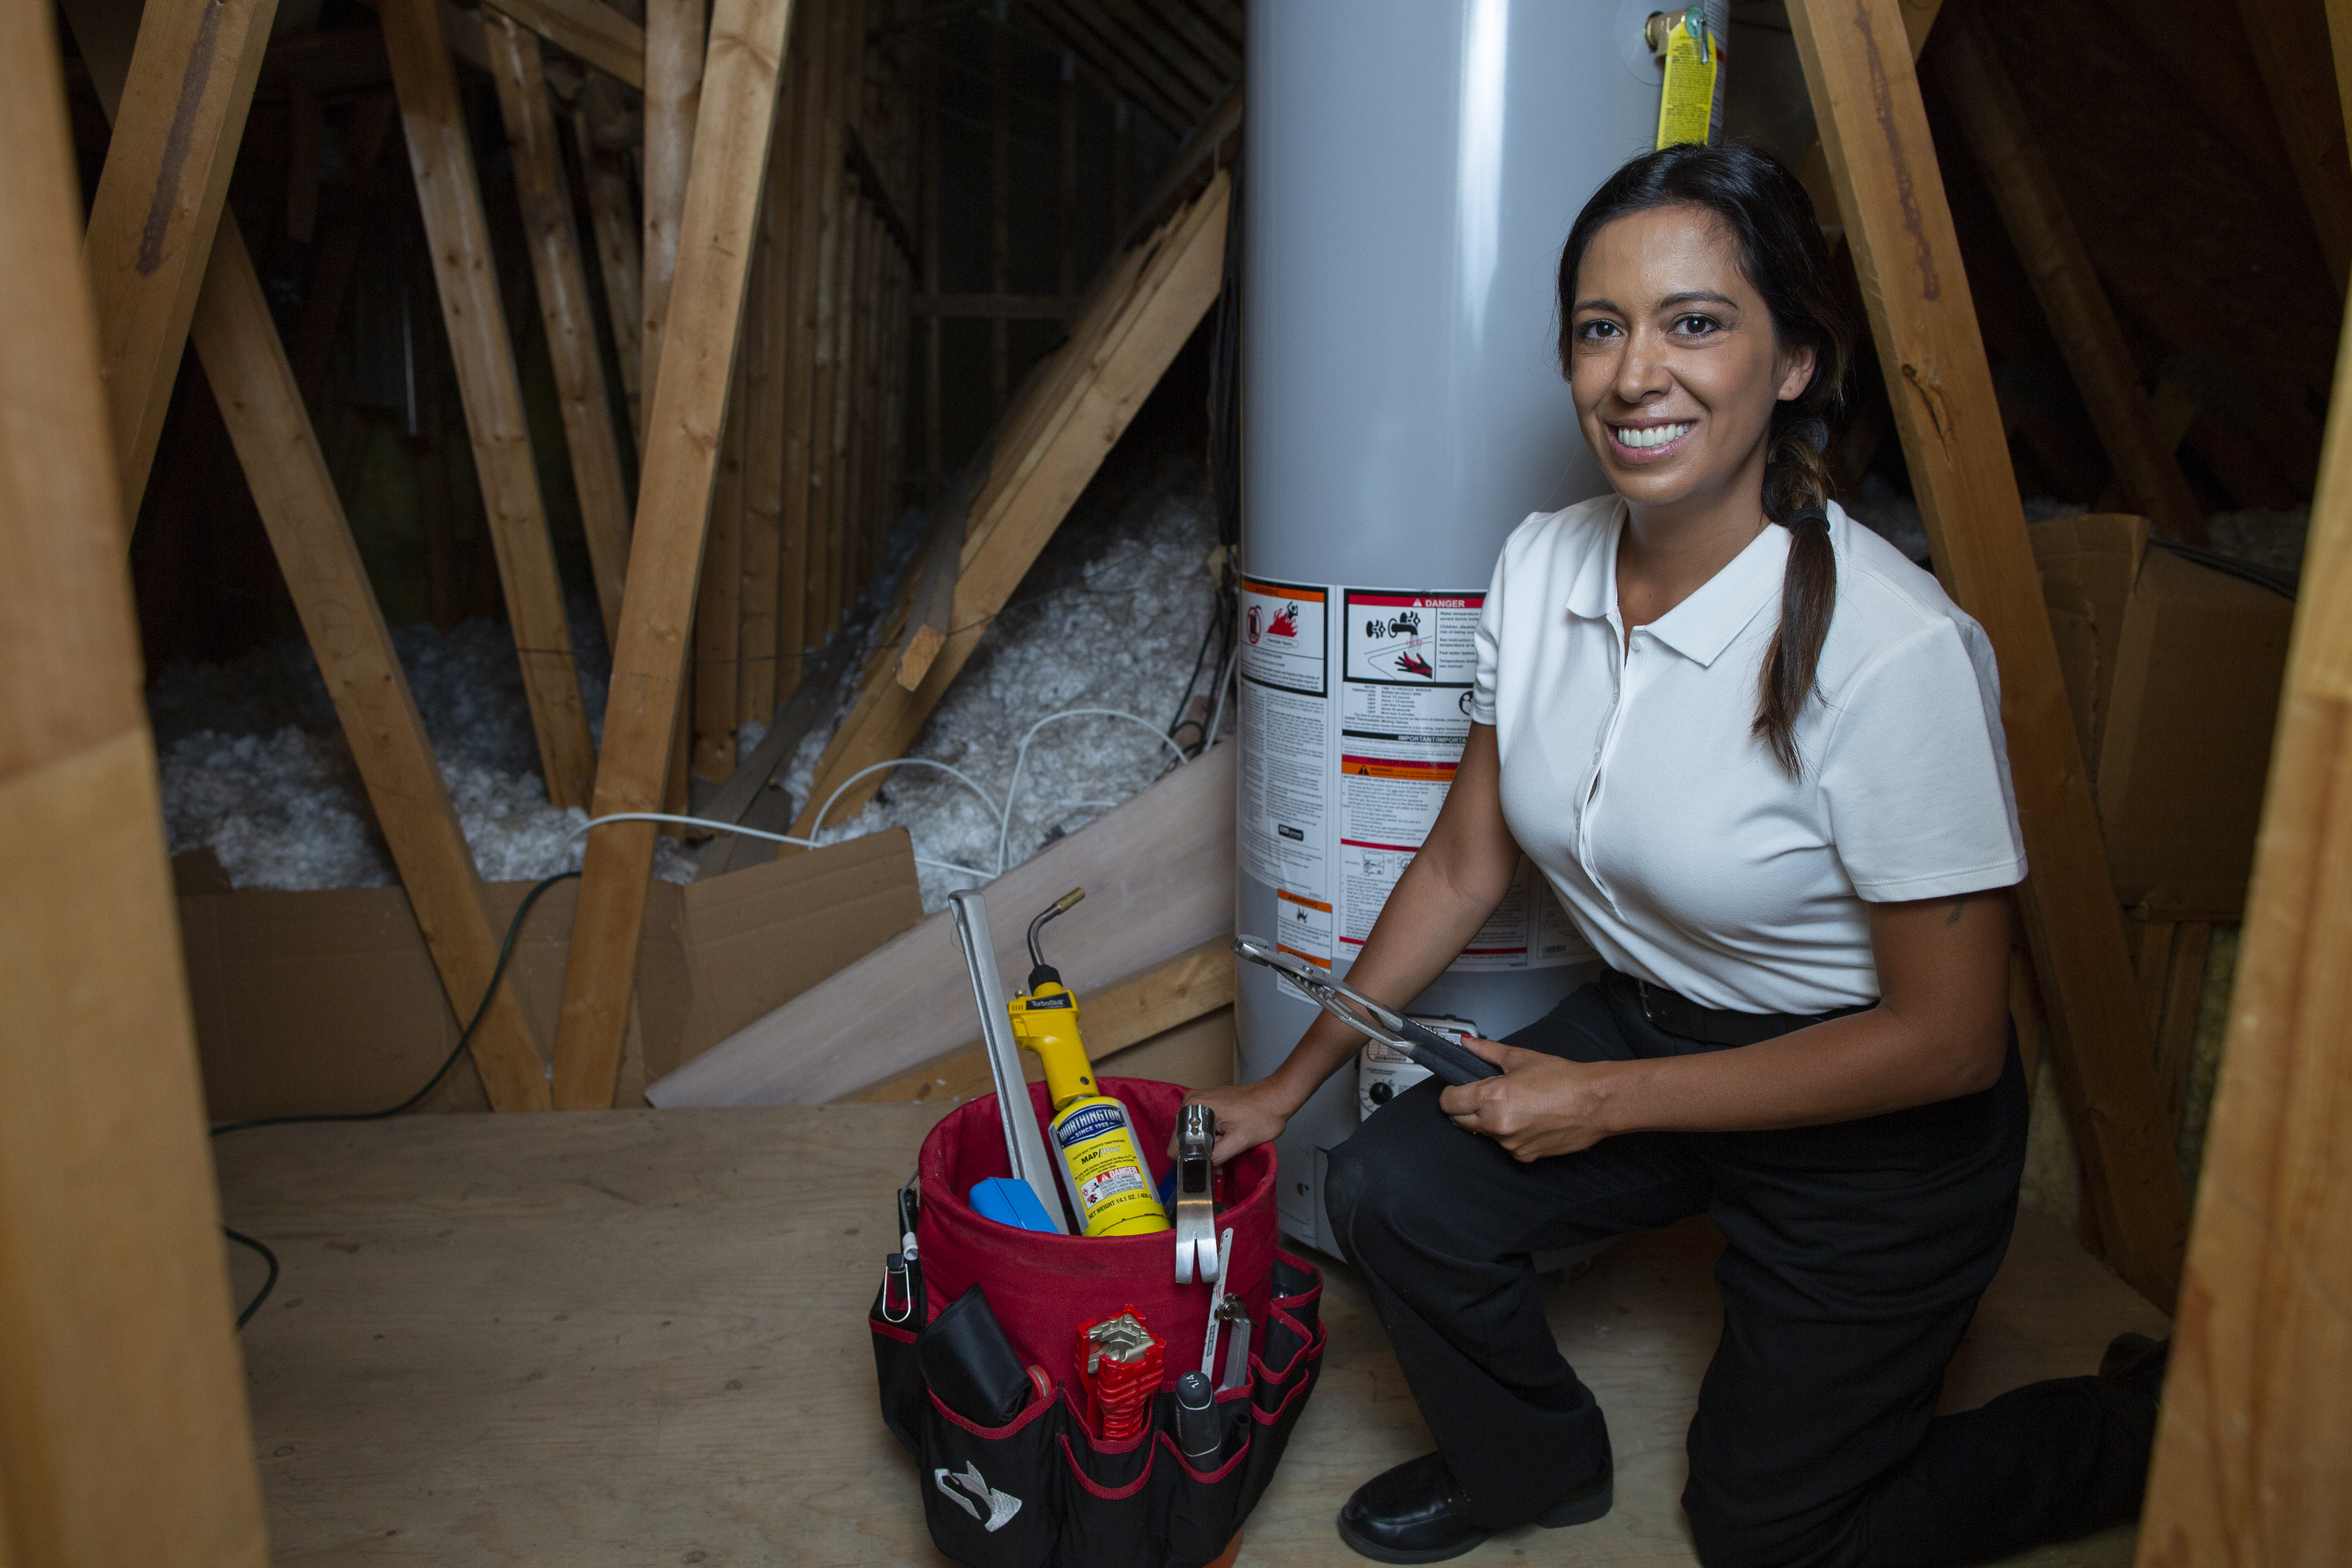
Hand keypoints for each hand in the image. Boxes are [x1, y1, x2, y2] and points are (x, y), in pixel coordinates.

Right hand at [1171, 1080, 1294, 1166]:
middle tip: (1223, 1154)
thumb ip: (1216, 1156)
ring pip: (1194, 1135)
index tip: (1205, 1164)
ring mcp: (1200, 1101)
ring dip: (1208, 1146)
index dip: (1189, 1158)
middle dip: (1201, 1152)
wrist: (1276, 1098)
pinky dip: (1212, 1137)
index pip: (1176, 1143)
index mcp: (1194, 1106)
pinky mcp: (1208, 1104)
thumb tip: (1200, 1168)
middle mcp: (1192, 1101)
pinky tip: (1227, 1138)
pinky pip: (1202, 1127)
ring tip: (1228, 1144)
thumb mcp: (1239, 1141)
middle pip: (1185, 1139)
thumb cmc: (1262, 1114)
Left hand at [1438, 1038, 1615, 1160]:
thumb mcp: (1521, 1058)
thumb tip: (1468, 1044)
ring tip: (1515, 1105)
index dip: (1450, 1093)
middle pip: (1459, 1121)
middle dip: (1465, 1107)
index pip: (1449, 1102)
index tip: (1457, 1088)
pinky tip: (1528, 1120)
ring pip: (1483, 1134)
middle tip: (1484, 1094)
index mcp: (1492, 1097)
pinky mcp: (1524, 1157)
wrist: (1596, 1103)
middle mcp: (1497, 1125)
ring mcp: (1510, 1144)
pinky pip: (1505, 1145)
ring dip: (1489, 1121)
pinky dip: (1510, 1135)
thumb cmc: (1565, 1080)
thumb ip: (1488, 1052)